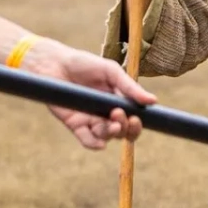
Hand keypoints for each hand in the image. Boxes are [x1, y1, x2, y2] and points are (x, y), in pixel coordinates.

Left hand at [18, 39, 155, 148]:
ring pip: (106, 136)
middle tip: (122, 117)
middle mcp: (106, 113)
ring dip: (112, 133)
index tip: (137, 119)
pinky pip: (87, 140)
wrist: (54, 63)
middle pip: (122, 131)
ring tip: (113, 122)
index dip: (137, 124)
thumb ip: (130, 87)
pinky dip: (94, 144)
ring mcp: (90, 119)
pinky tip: (100, 143)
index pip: (133, 119)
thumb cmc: (83, 63)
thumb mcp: (110, 71)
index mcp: (118, 100)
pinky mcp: (75, 124)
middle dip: (126, 129)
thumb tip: (153, 101)